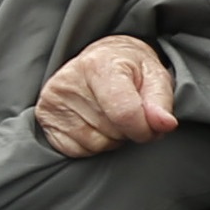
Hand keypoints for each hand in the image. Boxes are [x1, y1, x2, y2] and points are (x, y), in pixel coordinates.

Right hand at [36, 36, 178, 157]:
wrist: (102, 59)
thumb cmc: (131, 69)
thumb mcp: (155, 76)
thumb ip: (161, 102)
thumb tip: (165, 125)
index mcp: (99, 65)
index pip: (125, 113)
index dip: (145, 128)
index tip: (154, 126)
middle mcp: (69, 81)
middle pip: (112, 131)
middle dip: (129, 130)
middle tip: (129, 111)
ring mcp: (52, 100)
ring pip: (96, 144)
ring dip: (112, 138)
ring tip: (112, 115)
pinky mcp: (44, 117)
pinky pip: (77, 150)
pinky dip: (93, 145)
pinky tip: (95, 123)